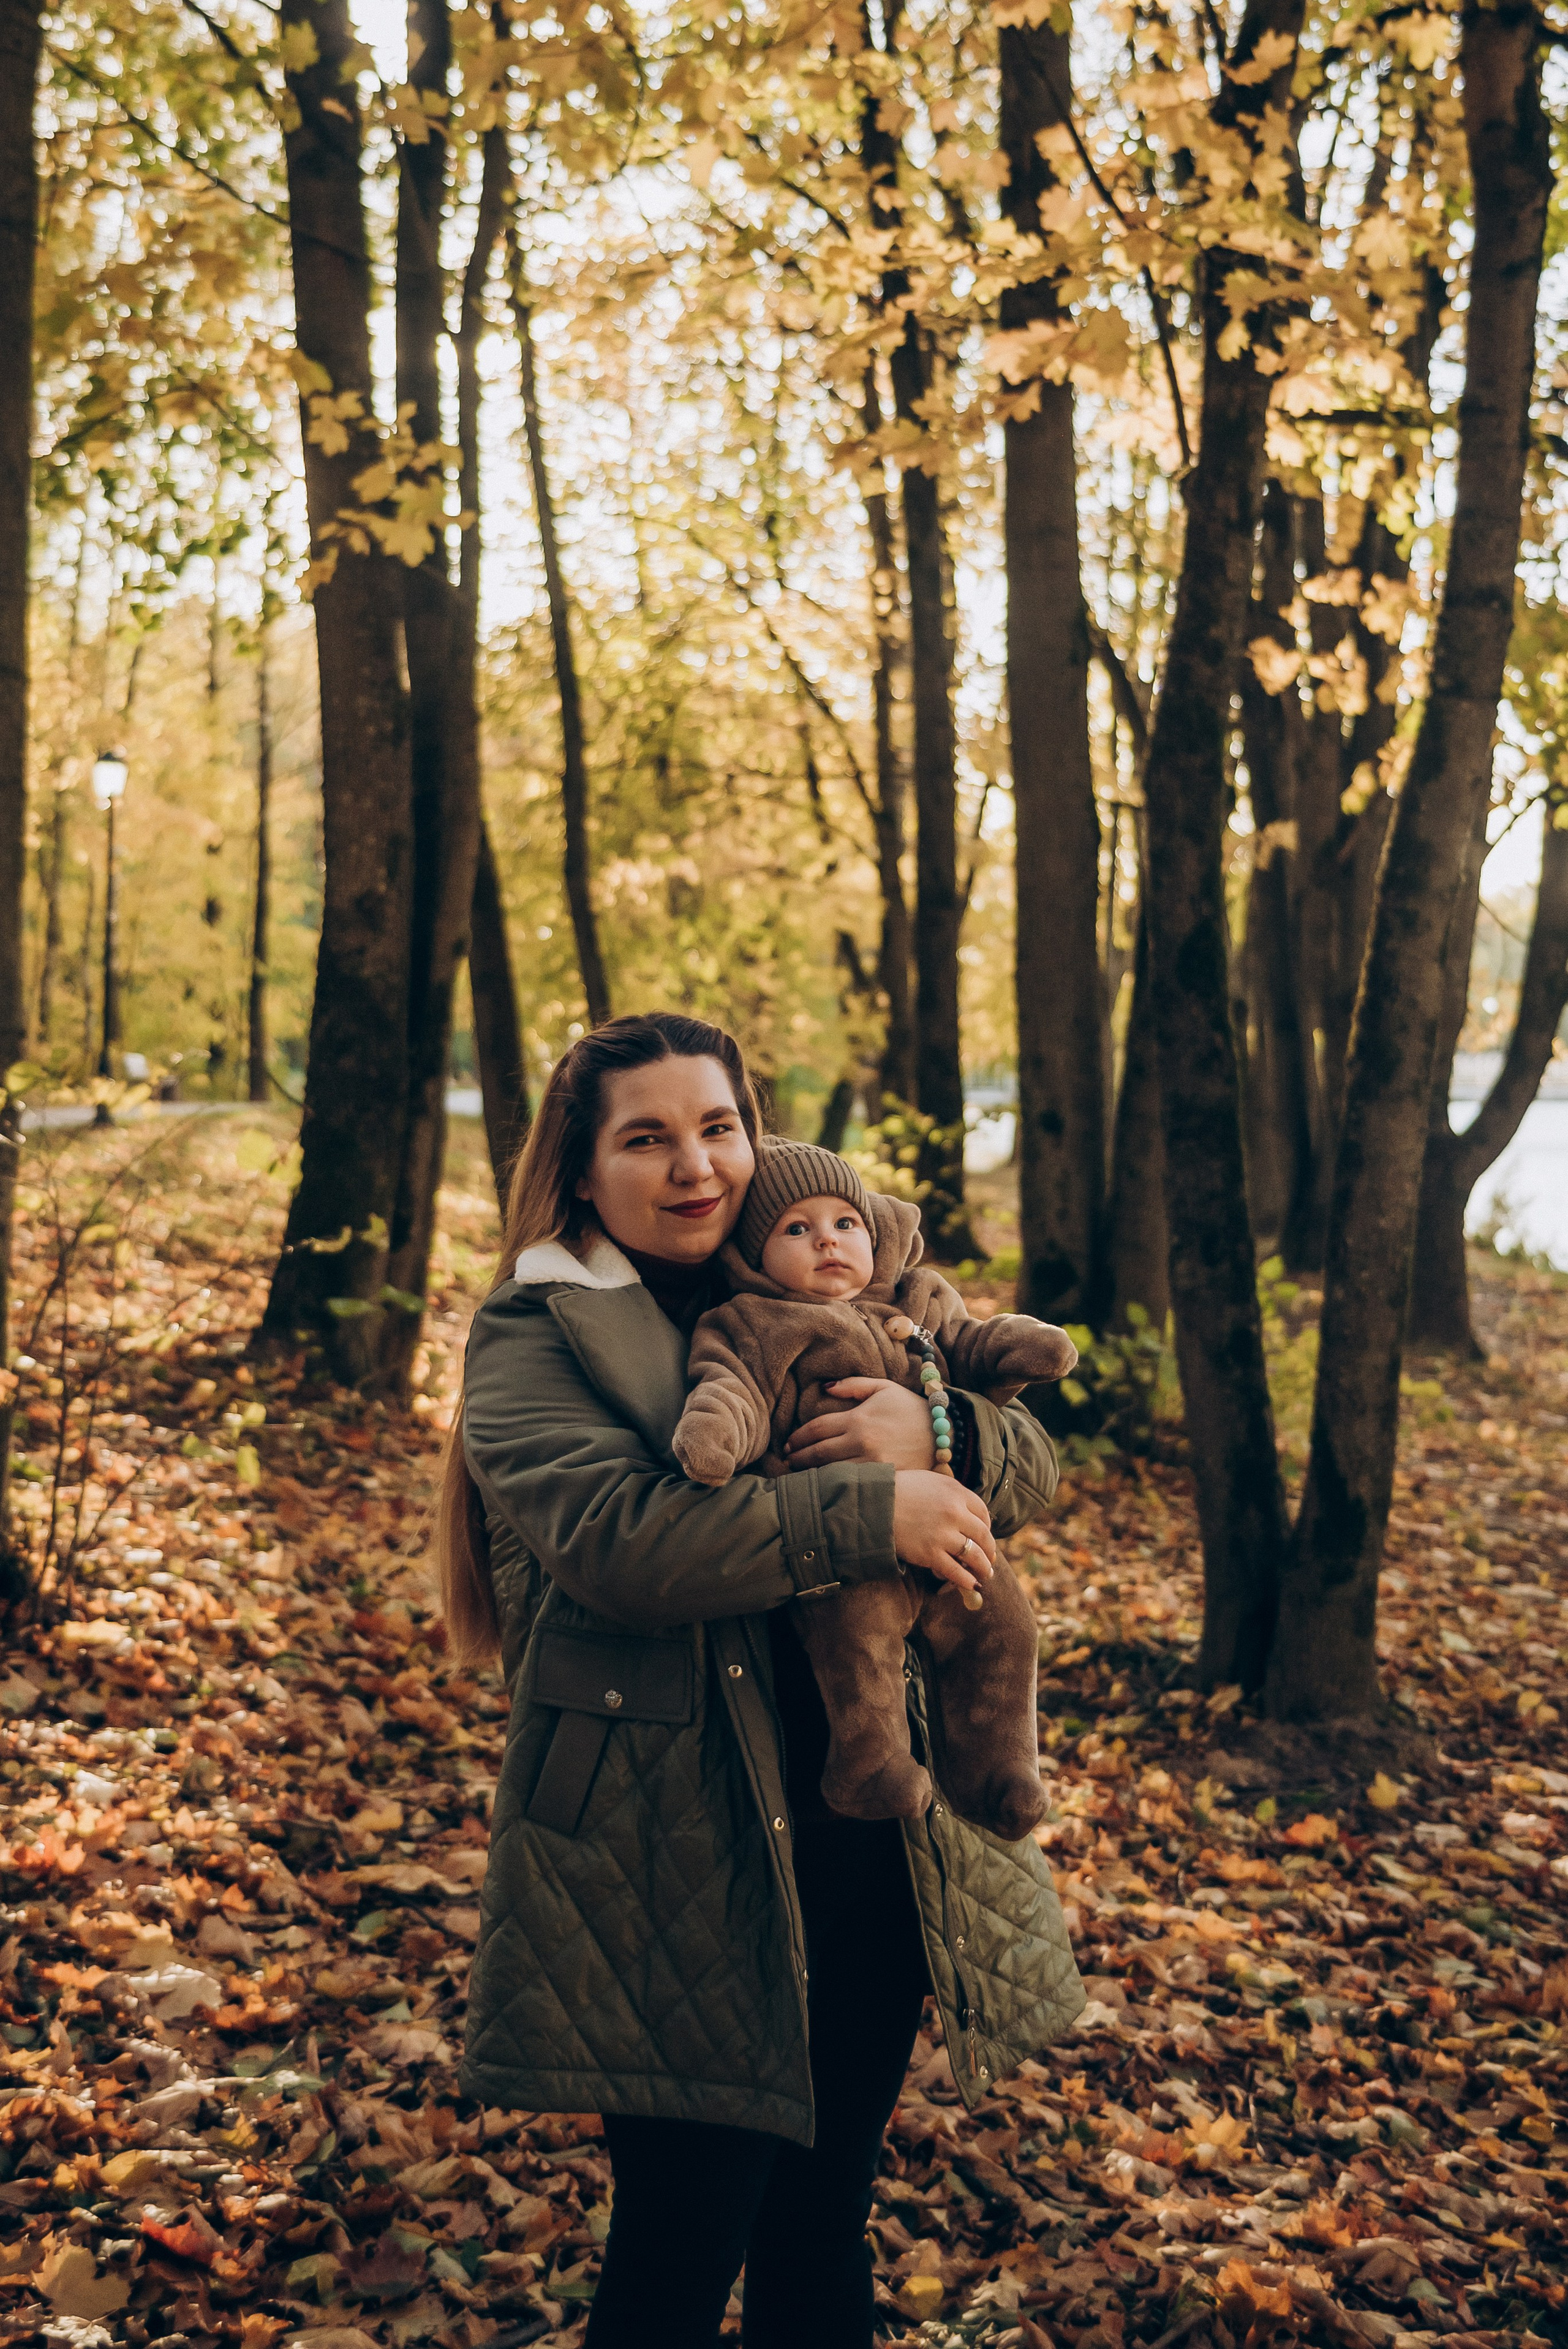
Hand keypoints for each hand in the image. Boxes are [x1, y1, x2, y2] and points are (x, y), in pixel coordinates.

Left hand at [783, 1377, 934, 1470]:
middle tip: (787, 1462)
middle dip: (798, 1458)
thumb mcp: (884, 1388)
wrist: (946, 1434)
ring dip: (812, 1474)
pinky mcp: (883, 1480)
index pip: (816, 1430)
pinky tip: (826, 1486)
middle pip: (818, 1453)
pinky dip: (835, 1485)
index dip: (797, 1438)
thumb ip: (852, 1385)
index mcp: (858, 1419)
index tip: (787, 1444)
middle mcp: (861, 1442)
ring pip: (830, 1472)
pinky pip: (852, 1484)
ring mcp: (871, 1464)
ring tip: (799, 1476)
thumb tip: (825, 1387)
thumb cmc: (912, 1409)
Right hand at [891, 1471, 994, 1596]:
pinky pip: (955, 1571)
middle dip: (990, 1550)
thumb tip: (963, 1507)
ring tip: (986, 1574)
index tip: (985, 1536)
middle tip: (991, 1558)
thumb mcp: (930, 1480)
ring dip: (984, 1567)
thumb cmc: (899, 1489)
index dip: (988, 1526)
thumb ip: (950, 1491)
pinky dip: (966, 1580)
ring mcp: (943, 1535)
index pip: (983, 1512)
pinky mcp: (930, 1554)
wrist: (874, 1504)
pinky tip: (972, 1585)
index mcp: (956, 1492)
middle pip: (983, 1535)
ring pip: (974, 1555)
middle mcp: (955, 1513)